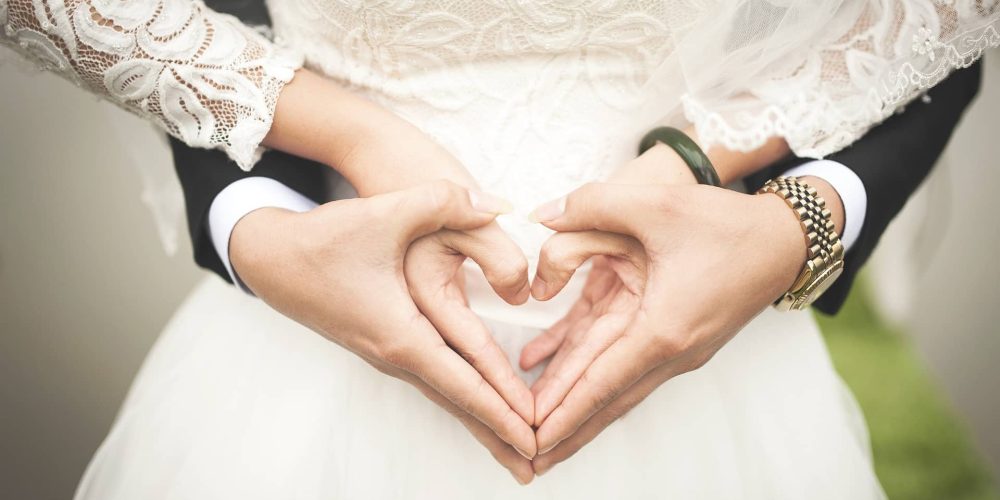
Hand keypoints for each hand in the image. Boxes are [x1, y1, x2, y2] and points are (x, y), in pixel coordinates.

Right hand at [230, 181, 535, 482]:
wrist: (270, 258)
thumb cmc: (324, 239)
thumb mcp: (386, 212)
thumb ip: (445, 202)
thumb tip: (500, 204)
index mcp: (400, 333)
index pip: (462, 381)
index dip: (502, 408)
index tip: (534, 435)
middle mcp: (394, 354)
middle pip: (457, 403)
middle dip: (498, 433)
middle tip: (537, 463)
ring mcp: (387, 354)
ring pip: (445, 395)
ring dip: (481, 421)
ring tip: (514, 448)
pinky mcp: (384, 344)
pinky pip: (434, 380)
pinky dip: (462, 398)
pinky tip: (478, 405)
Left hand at [524, 182, 810, 474]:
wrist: (784, 241)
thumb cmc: (726, 224)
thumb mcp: (656, 203)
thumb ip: (592, 204)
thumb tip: (541, 215)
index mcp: (663, 329)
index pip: (601, 382)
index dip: (563, 411)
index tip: (533, 439)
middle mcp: (670, 351)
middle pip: (606, 399)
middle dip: (566, 429)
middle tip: (526, 456)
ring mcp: (675, 349)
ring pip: (613, 386)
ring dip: (576, 408)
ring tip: (539, 432)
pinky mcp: (674, 337)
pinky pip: (623, 360)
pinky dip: (588, 368)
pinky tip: (550, 363)